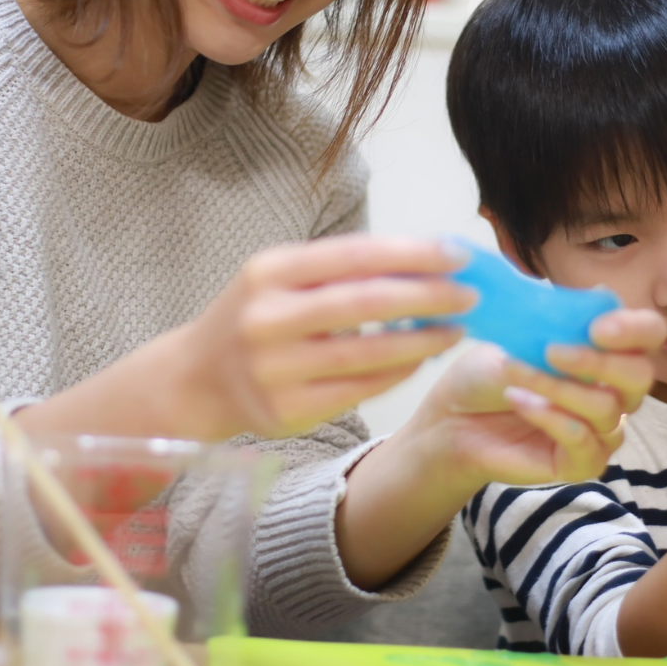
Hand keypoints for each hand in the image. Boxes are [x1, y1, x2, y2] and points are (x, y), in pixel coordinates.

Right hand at [168, 234, 474, 439]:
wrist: (195, 380)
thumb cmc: (256, 317)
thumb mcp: (281, 279)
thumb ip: (341, 269)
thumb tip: (423, 258)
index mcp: (270, 271)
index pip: (355, 255)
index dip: (412, 253)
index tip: (459, 254)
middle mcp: (267, 318)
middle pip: (367, 302)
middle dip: (428, 296)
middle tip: (471, 294)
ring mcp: (275, 370)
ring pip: (368, 353)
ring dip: (422, 339)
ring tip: (457, 328)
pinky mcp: (287, 411)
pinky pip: (359, 389)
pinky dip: (398, 372)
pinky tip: (421, 358)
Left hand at [410, 308, 665, 489]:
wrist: (451, 418)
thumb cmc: (487, 372)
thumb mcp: (519, 335)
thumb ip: (561, 320)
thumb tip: (598, 296)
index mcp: (606, 350)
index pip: (648, 334)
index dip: (633, 329)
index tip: (597, 327)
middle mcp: (613, 390)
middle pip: (639, 377)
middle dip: (598, 362)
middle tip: (552, 351)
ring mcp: (601, 429)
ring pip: (607, 410)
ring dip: (557, 387)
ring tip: (514, 372)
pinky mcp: (581, 463)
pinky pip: (586, 443)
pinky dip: (551, 418)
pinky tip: (521, 402)